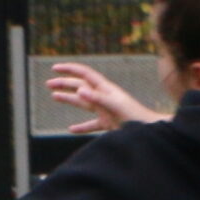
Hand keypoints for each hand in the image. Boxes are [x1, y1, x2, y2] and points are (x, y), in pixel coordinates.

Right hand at [46, 61, 161, 132]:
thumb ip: (97, 99)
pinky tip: (71, 129)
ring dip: (69, 99)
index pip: (85, 74)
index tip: (54, 68)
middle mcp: (104, 96)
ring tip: (54, 97)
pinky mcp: (108, 123)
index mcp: (106, 89)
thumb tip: (79, 91)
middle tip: (49, 84)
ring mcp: (105, 109)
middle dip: (65, 84)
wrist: (150, 131)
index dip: (70, 69)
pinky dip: (81, 126)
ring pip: (83, 102)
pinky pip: (91, 123)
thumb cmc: (136, 117)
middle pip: (80, 86)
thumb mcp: (115, 106)